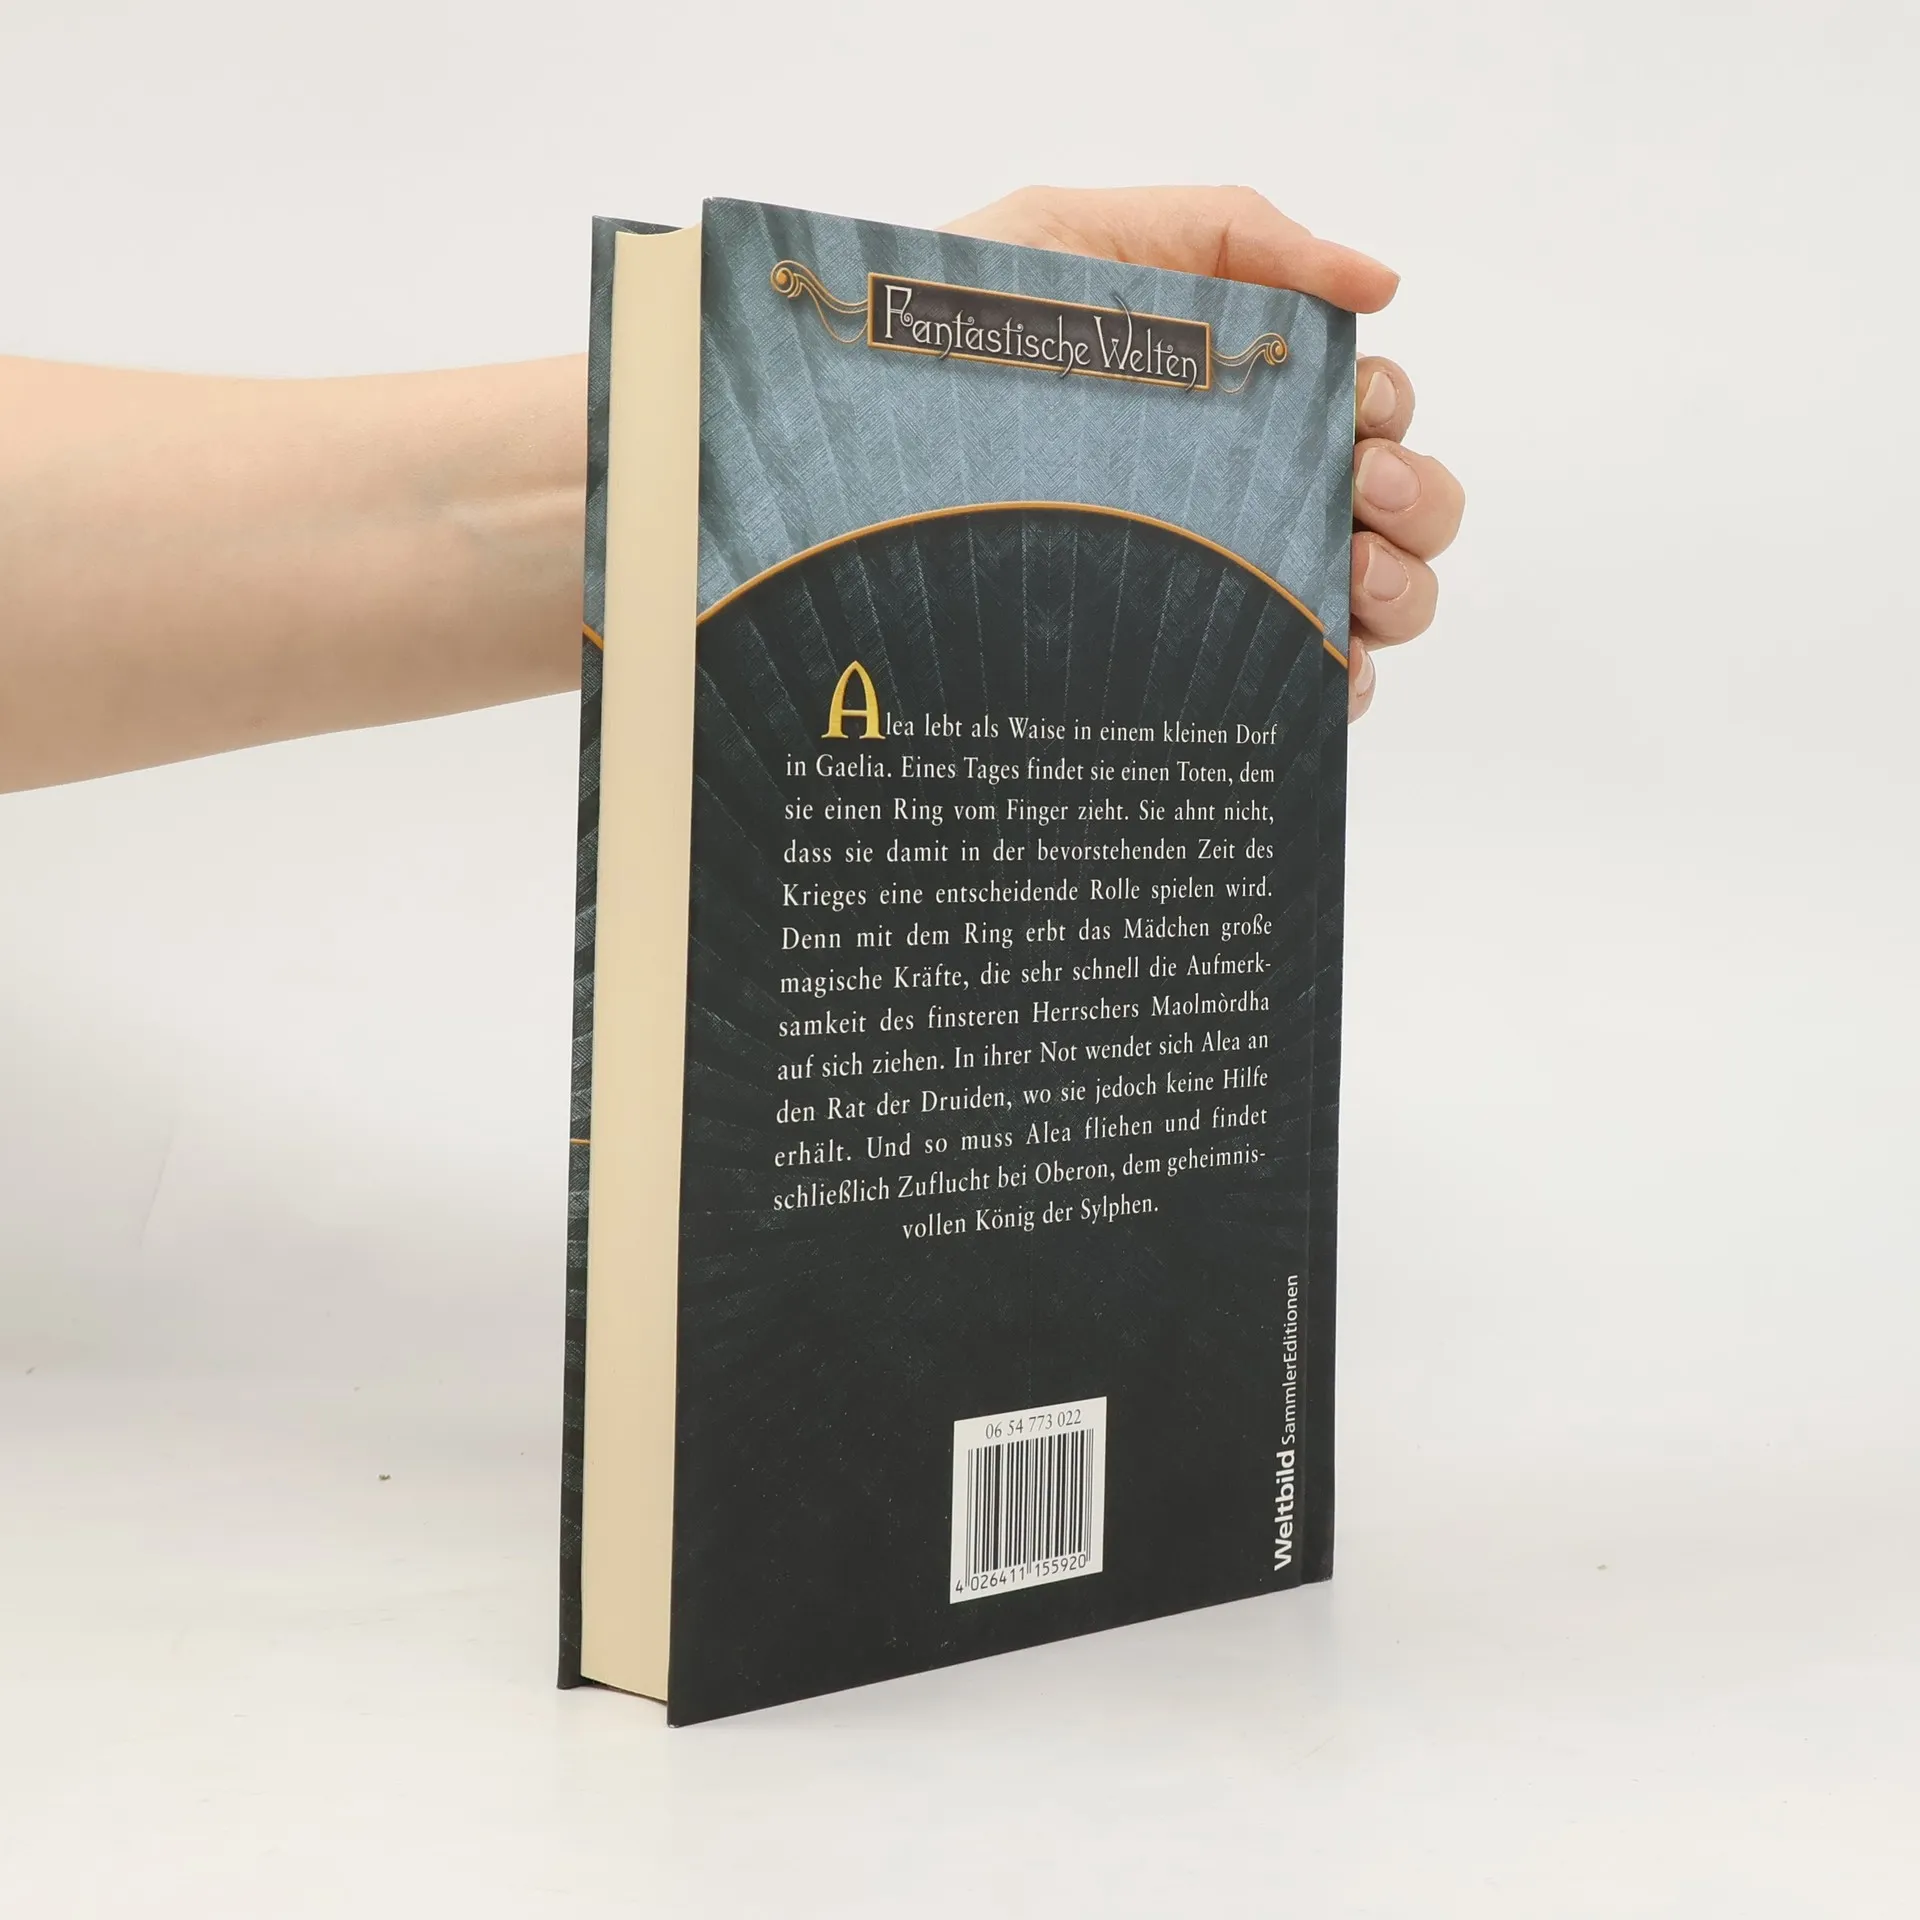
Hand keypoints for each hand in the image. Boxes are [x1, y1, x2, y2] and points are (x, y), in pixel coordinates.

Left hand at [945, 187, 1464, 719]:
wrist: (844, 449)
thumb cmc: (942, 340)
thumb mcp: (1074, 237)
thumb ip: (1232, 231)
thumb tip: (1381, 275)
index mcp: (1232, 397)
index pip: (1363, 405)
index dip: (1389, 407)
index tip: (1359, 411)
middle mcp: (1240, 496)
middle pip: (1397, 506)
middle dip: (1414, 498)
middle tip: (1359, 491)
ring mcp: (1217, 583)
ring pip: (1377, 599)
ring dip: (1400, 587)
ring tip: (1347, 576)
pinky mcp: (1183, 663)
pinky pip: (1308, 688)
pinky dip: (1348, 683)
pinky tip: (1328, 668)